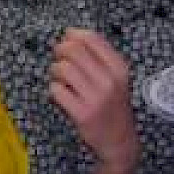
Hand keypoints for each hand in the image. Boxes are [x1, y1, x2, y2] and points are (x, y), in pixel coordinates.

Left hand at [49, 29, 138, 172]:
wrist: (119, 140)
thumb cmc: (113, 104)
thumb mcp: (115, 77)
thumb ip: (97, 55)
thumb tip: (69, 32)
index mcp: (119, 68)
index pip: (91, 38)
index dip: (73, 35)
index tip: (68, 41)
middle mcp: (109, 81)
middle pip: (72, 50)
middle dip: (60, 52)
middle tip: (60, 60)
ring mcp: (96, 98)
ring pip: (61, 68)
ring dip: (55, 72)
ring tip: (61, 80)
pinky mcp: (81, 113)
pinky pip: (56, 90)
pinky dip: (54, 90)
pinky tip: (62, 95)